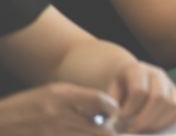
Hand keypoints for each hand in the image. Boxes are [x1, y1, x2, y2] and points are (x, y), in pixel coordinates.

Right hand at [0, 82, 118, 135]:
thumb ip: (78, 98)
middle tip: (113, 131)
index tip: (115, 112)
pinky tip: (79, 135)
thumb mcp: (52, 92)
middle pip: (98, 128)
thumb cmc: (27, 105)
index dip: (112, 107)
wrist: (0, 123)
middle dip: (109, 131)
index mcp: (60, 95)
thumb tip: (105, 109)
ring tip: (98, 133)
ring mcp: (52, 133)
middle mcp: (57, 114)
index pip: (98, 100)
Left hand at [106, 61, 175, 133]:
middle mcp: (158, 74)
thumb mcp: (111, 90)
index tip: (120, 119)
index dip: (130, 109)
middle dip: (145, 118)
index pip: (139, 91)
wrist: (130, 78)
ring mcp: (170, 84)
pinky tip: (153, 127)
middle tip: (133, 129)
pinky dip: (167, 122)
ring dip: (156, 123)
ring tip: (143, 130)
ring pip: (171, 105)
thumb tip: (114, 117)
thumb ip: (112, 102)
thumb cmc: (119, 87)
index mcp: (138, 69)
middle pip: (159, 98)